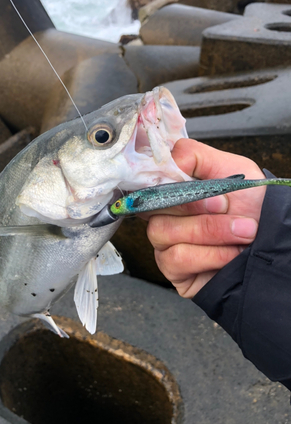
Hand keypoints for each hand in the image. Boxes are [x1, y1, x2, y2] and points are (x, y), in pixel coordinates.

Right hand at [145, 139, 265, 297]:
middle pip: (154, 205)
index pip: (149, 180)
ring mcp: (166, 241)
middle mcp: (166, 213)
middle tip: (226, 207)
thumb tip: (168, 159)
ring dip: (209, 231)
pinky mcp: (172, 268)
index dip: (166, 181)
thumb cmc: (255, 208)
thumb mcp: (233, 170)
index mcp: (176, 188)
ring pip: (162, 231)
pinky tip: (230, 255)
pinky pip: (175, 257)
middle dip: (195, 207)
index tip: (194, 185)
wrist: (275, 245)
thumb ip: (196, 156)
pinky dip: (210, 255)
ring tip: (242, 232)